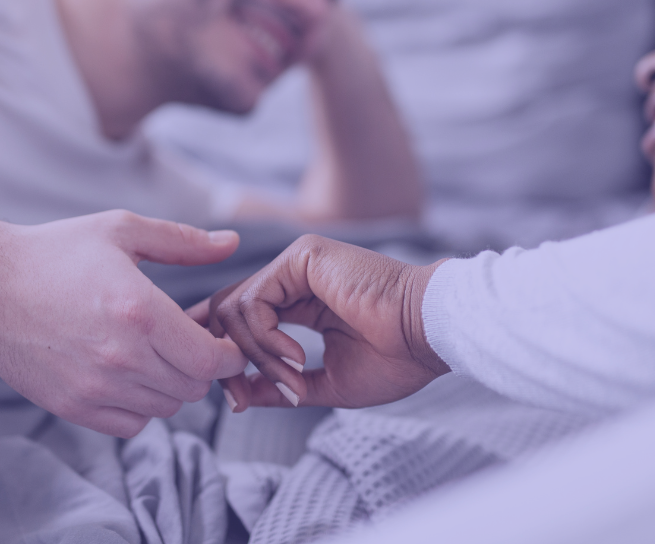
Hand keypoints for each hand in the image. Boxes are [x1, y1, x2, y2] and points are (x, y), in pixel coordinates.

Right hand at [0, 211, 248, 437]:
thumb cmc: (57, 252)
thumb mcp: (122, 230)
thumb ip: (183, 241)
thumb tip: (233, 243)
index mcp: (141, 312)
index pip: (210, 361)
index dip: (227, 354)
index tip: (222, 342)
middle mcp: (121, 356)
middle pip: (192, 388)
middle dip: (199, 366)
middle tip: (185, 342)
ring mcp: (94, 387)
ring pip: (164, 408)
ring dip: (169, 385)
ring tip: (152, 354)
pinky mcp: (71, 406)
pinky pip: (130, 424)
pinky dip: (138, 406)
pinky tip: (126, 374)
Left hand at [189, 235, 449, 410]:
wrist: (431, 335)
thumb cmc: (396, 359)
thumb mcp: (326, 382)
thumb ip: (281, 385)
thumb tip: (241, 397)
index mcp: (301, 300)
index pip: (242, 318)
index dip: (223, 352)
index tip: (227, 394)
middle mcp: (294, 276)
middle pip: (227, 311)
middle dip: (226, 359)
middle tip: (240, 398)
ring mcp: (296, 262)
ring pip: (235, 308)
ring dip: (255, 356)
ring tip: (290, 381)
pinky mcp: (302, 256)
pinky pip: (254, 301)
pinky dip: (264, 338)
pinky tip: (295, 357)